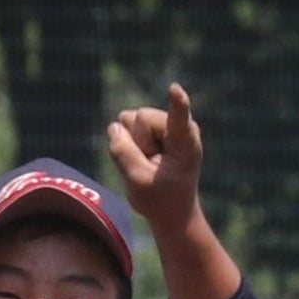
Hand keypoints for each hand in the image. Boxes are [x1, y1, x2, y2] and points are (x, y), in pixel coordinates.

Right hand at [106, 82, 208, 231]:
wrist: (170, 209)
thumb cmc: (160, 200)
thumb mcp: (137, 182)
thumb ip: (123, 153)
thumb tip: (114, 126)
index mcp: (185, 144)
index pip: (179, 118)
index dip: (177, 103)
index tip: (175, 89)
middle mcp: (177, 126)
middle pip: (141, 117)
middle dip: (136, 141)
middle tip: (149, 166)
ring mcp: (164, 124)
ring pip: (130, 119)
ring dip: (132, 143)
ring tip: (147, 162)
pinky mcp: (152, 126)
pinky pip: (125, 124)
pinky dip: (128, 142)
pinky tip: (141, 155)